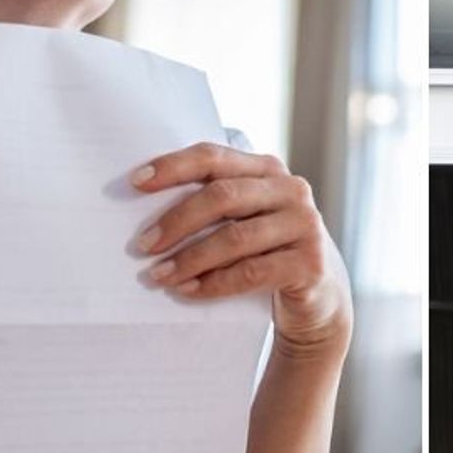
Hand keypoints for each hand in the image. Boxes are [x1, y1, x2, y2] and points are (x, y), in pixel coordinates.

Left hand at [130, 142, 351, 354]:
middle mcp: (291, 190)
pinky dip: (214, 283)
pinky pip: (251, 273)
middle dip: (177, 220)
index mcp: (268, 169)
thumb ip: (213, 204)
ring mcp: (305, 225)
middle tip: (143, 244)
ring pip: (235, 238)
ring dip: (189, 258)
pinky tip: (188, 291)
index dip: (173, 166)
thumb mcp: (245, 218)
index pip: (214, 156)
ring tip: (158, 275)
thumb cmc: (265, 251)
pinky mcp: (310, 263)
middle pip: (223, 196)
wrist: (317, 296)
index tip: (135, 182)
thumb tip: (143, 212)